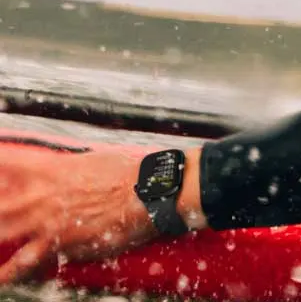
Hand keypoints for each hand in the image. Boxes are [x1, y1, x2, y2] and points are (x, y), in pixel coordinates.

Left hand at [0, 148, 156, 283]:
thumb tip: (62, 173)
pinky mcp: (57, 243)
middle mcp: (39, 193)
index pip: (7, 162)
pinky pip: (22, 263)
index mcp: (49, 168)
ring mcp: (44, 220)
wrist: (151, 191)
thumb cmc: (129, 172)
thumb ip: (68, 169)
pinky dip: (6, 274)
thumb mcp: (94, 161)